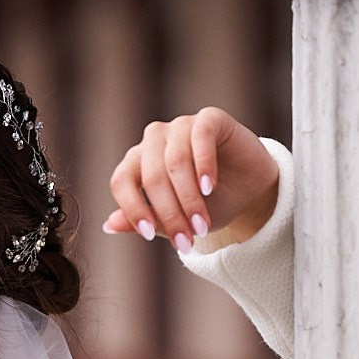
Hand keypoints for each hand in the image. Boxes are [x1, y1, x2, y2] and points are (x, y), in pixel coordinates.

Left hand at [101, 107, 278, 254]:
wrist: (250, 194)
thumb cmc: (208, 205)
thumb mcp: (174, 220)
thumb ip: (143, 221)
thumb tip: (108, 225)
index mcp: (138, 162)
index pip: (121, 181)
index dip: (132, 208)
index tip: (149, 235)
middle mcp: (154, 140)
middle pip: (151, 176)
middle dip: (170, 213)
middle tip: (186, 239)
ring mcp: (181, 126)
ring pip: (175, 160)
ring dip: (189, 197)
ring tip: (202, 224)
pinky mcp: (210, 118)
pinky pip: (200, 136)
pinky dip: (203, 164)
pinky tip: (209, 188)